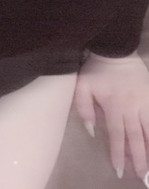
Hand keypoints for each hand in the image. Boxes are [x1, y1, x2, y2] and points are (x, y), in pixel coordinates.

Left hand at [74, 50, 148, 182]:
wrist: (116, 49)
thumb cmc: (96, 69)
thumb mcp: (82, 86)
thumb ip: (84, 108)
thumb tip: (91, 130)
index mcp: (113, 106)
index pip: (116, 134)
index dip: (118, 153)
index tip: (120, 171)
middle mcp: (131, 108)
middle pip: (136, 137)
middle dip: (138, 158)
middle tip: (141, 175)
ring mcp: (144, 102)